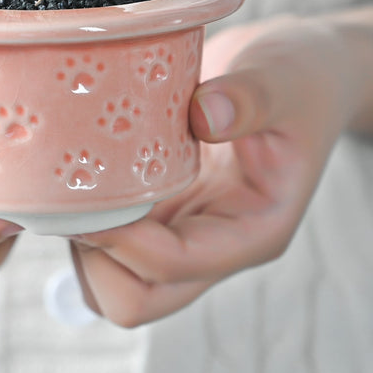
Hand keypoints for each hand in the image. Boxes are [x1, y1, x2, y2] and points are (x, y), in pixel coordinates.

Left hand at [70, 16, 354, 326]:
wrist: (291, 72)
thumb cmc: (296, 77)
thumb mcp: (284, 79)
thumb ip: (252, 98)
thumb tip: (205, 116)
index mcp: (252, 231)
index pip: (173, 263)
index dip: (121, 237)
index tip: (91, 186)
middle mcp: (213, 247)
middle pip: (136, 299)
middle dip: (94, 258)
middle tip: (75, 196)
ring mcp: (181, 234)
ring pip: (113, 284)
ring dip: (83, 248)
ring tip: (75, 188)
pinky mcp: (157, 216)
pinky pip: (107, 251)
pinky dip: (81, 229)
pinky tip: (80, 180)